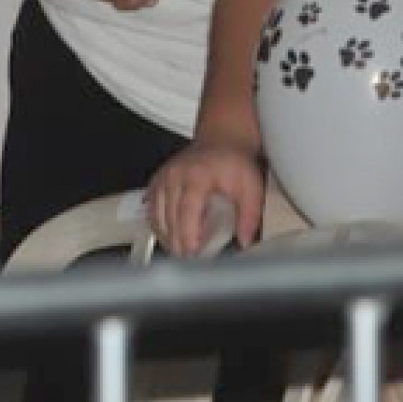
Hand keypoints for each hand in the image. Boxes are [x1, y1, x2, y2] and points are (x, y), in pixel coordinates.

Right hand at [146, 138, 264, 256]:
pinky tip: (171, 238)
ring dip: (167, 238)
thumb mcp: (251, 186)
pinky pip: (152, 211)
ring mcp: (163, 178)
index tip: (193, 253)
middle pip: (169, 217)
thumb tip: (244, 241)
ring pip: (157, 216)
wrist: (221, 140)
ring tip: (182, 253)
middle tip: (190, 261)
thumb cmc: (234, 163)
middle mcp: (176, 175)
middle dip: (178, 243)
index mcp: (198, 175)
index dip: (188, 234)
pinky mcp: (157, 181)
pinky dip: (159, 228)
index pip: (186, 210)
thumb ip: (250, 214)